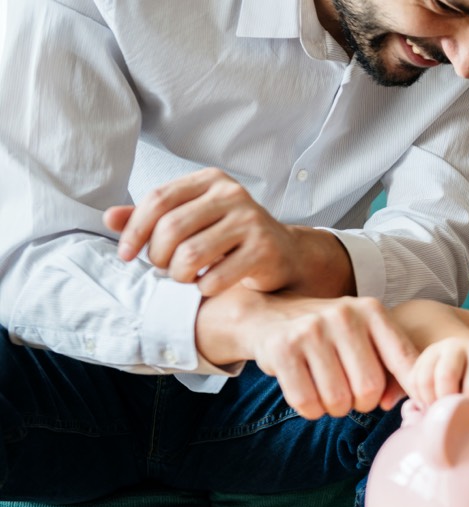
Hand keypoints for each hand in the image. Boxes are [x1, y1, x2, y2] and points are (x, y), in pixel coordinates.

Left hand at [103, 167, 300, 296]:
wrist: (283, 253)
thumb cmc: (229, 237)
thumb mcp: (192, 220)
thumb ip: (152, 217)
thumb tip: (110, 218)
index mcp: (211, 180)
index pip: (158, 199)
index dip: (134, 230)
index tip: (125, 254)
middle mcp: (233, 194)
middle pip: (171, 228)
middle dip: (157, 256)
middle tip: (162, 268)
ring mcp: (251, 221)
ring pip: (190, 255)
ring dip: (178, 275)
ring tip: (184, 277)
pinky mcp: (264, 250)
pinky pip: (217, 277)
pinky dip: (204, 288)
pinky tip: (208, 286)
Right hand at [203, 292, 419, 419]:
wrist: (270, 315)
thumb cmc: (330, 336)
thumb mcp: (365, 338)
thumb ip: (392, 369)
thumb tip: (392, 403)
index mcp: (372, 311)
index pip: (404, 359)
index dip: (414, 388)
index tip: (422, 406)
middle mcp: (344, 315)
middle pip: (369, 388)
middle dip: (362, 403)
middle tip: (351, 395)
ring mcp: (311, 330)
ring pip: (338, 400)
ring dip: (335, 409)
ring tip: (328, 392)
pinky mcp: (283, 349)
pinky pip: (307, 402)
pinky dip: (311, 410)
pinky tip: (309, 394)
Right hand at [402, 337, 468, 408]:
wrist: (465, 352)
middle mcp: (454, 346)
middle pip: (446, 376)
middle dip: (449, 401)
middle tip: (452, 414)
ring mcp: (433, 351)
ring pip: (425, 379)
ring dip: (431, 401)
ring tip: (440, 411)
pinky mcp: (419, 359)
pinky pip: (413, 381)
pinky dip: (419, 398)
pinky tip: (430, 405)